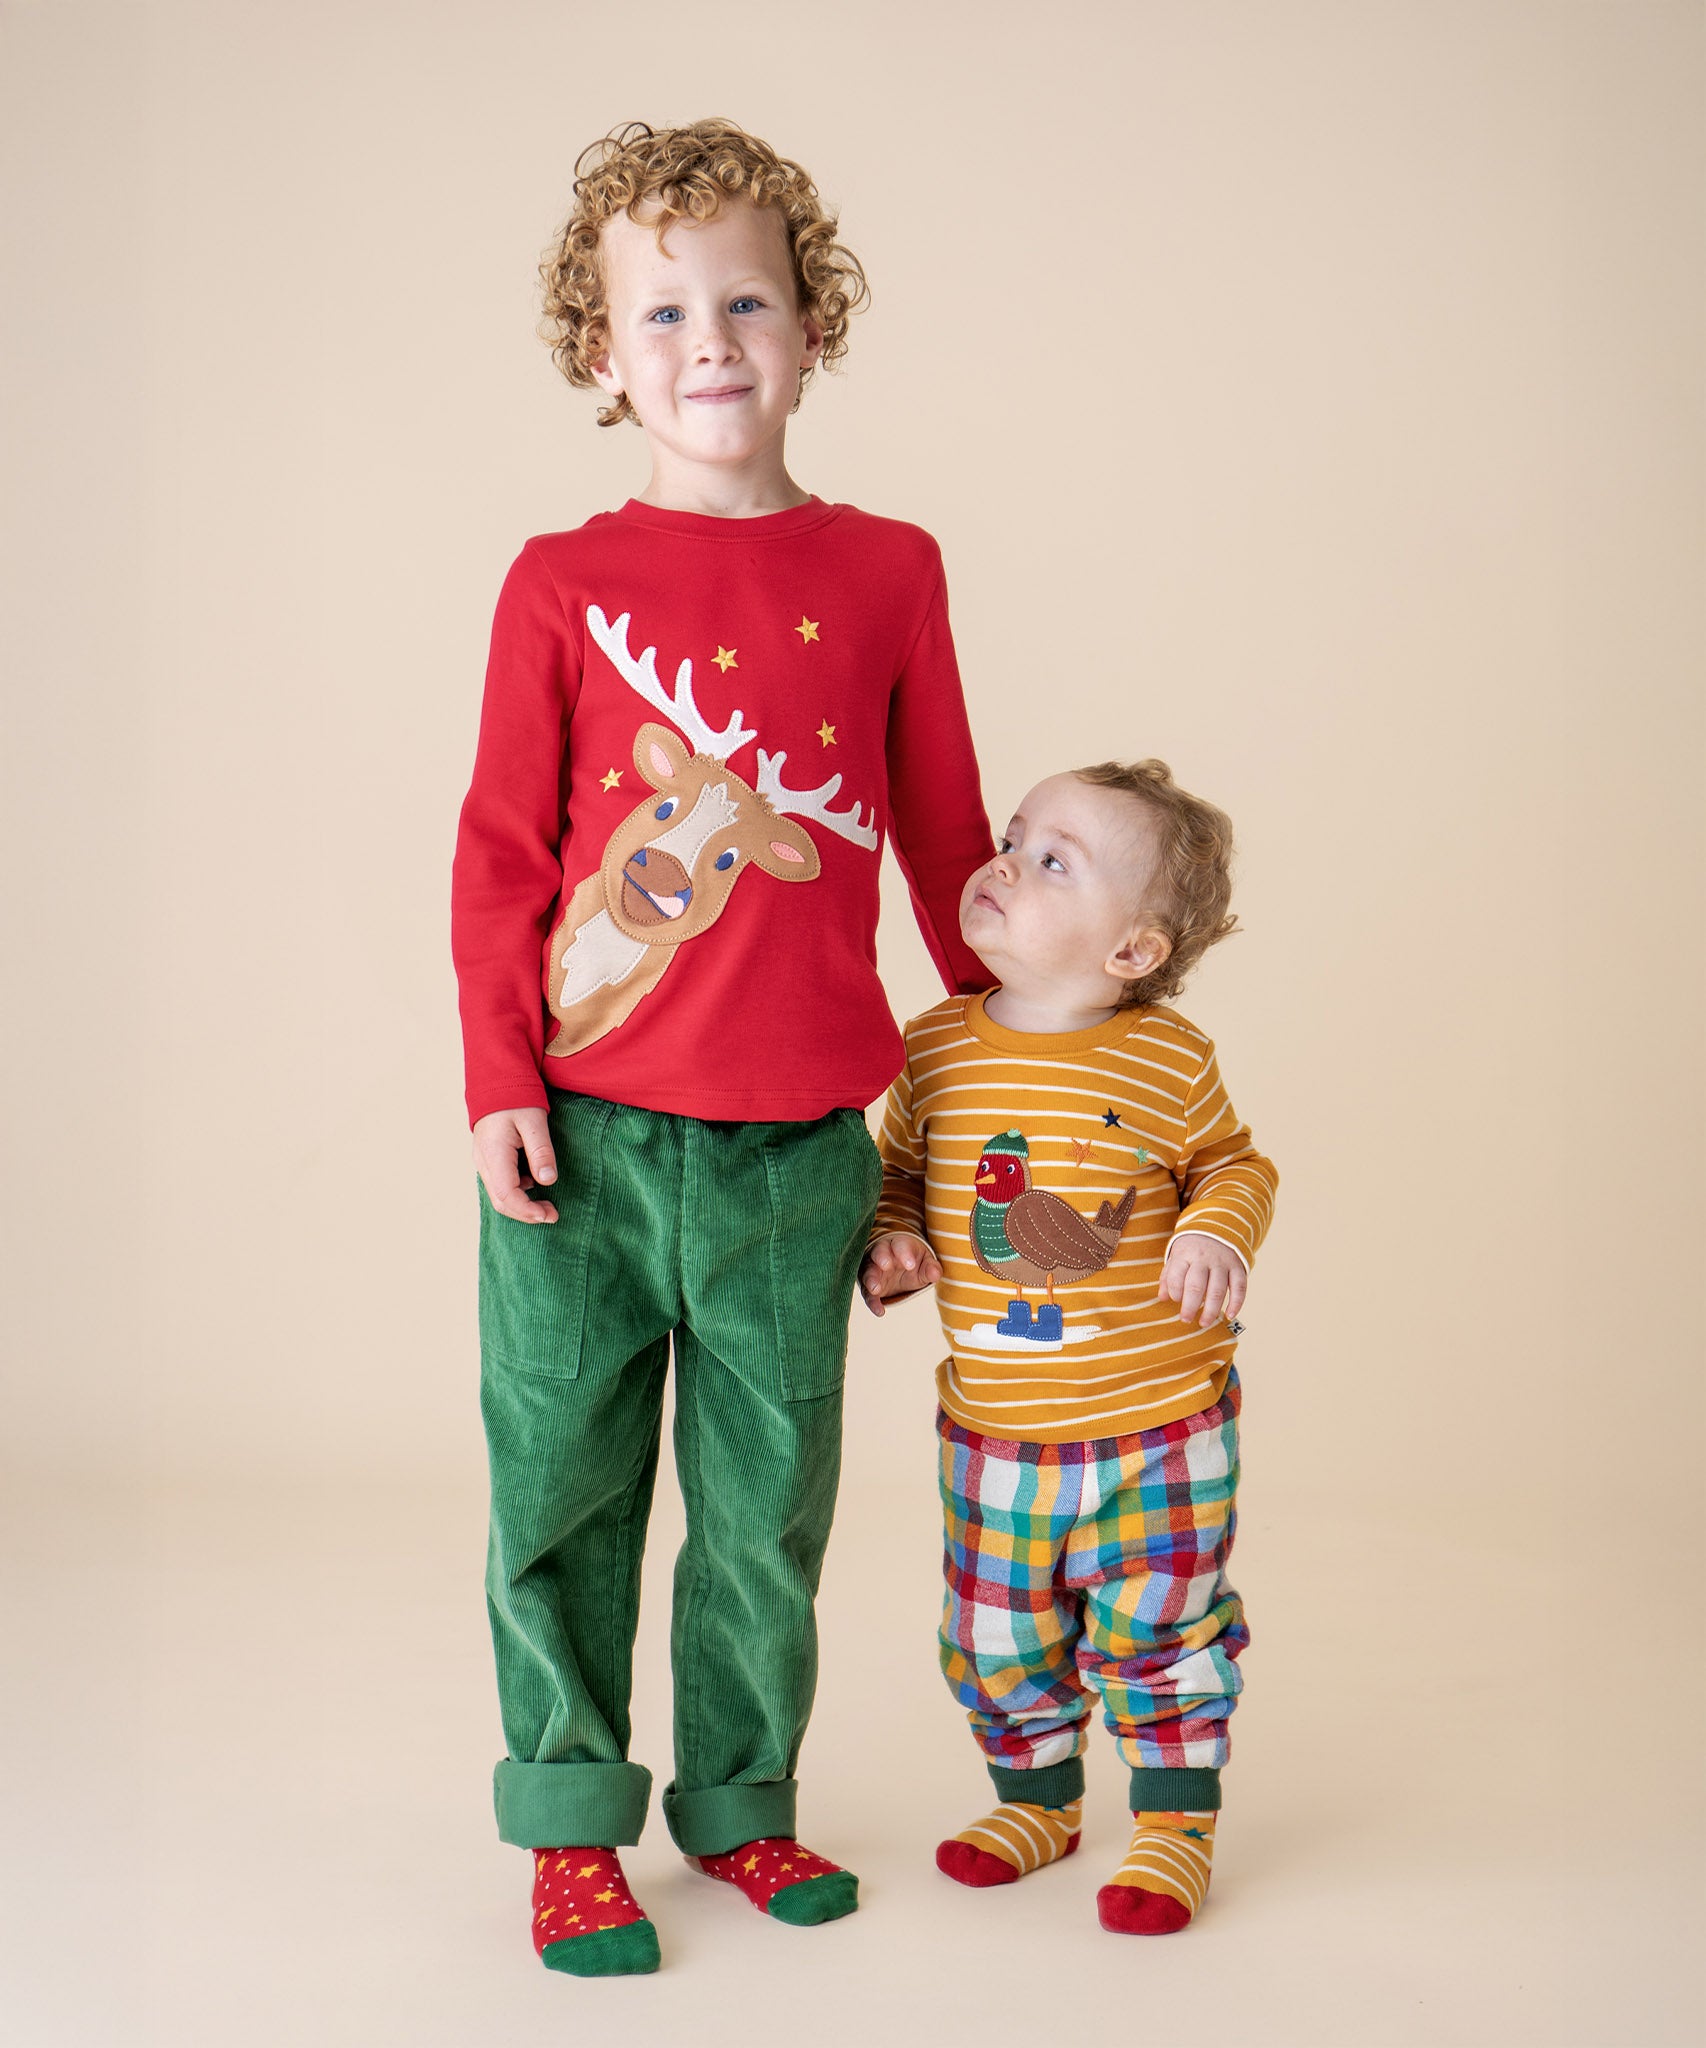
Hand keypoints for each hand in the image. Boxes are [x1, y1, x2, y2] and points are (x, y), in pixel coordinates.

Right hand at [473, 1107, 558, 1223]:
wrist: (496, 1080)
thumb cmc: (516, 1097)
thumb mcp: (535, 1121)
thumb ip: (541, 1151)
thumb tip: (547, 1180)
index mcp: (494, 1153)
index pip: (506, 1195)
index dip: (527, 1210)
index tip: (549, 1215)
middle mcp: (483, 1161)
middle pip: (500, 1201)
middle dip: (526, 1213)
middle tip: (552, 1214)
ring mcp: (483, 1161)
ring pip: (498, 1195)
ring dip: (522, 1205)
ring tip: (546, 1204)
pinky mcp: (488, 1158)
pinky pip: (499, 1184)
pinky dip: (516, 1192)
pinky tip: (533, 1183)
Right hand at [859, 1232, 941, 1315]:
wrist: (902, 1269)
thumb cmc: (914, 1261)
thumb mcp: (925, 1263)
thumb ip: (931, 1268)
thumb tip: (935, 1274)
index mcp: (899, 1245)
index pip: (900, 1245)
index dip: (904, 1253)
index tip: (910, 1265)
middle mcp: (883, 1254)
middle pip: (879, 1252)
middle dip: (881, 1258)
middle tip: (886, 1265)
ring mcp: (873, 1269)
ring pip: (868, 1271)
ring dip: (871, 1279)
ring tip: (875, 1289)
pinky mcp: (869, 1286)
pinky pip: (867, 1293)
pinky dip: (872, 1302)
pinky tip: (880, 1311)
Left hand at [1157, 1231, 1247, 1328]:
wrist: (1217, 1228)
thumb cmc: (1191, 1250)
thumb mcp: (1176, 1257)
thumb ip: (1168, 1277)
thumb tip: (1163, 1298)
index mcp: (1184, 1254)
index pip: (1176, 1276)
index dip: (1174, 1291)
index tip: (1175, 1300)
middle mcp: (1203, 1258)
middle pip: (1196, 1285)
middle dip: (1190, 1306)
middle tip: (1185, 1320)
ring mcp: (1222, 1263)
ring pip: (1218, 1289)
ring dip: (1211, 1309)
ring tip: (1204, 1323)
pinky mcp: (1238, 1267)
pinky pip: (1239, 1287)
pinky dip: (1236, 1303)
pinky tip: (1229, 1316)